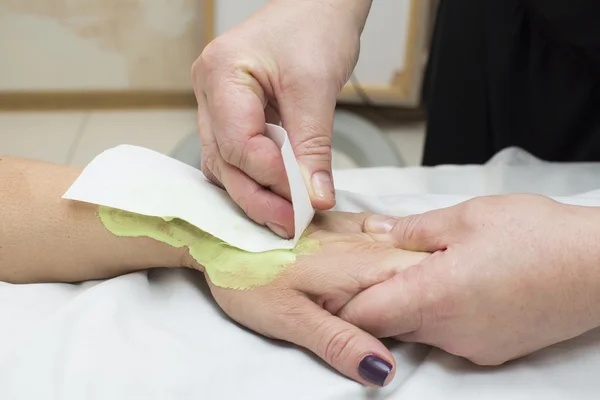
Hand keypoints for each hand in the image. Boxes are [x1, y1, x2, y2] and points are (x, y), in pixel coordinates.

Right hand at [192, 1, 366, 237]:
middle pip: (224, 161)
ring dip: (255, 193)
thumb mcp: (317, 87)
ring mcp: (217, 106)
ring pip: (225, 165)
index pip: (237, 143)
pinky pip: (236, 157)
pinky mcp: (233, 116)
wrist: (318, 7)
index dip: (270, 176)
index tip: (303, 201)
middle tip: (291, 224)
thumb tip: (315, 198)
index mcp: (220, 74)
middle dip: (259, 197)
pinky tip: (277, 196)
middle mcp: (209, 93)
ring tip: (287, 217)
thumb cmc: (314, 27)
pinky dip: (256, 179)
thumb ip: (313, 147)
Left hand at [194, 211, 427, 386]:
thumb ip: (341, 342)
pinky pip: (382, 235)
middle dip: (424, 295)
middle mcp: (366, 243)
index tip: (421, 334)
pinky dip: (391, 252)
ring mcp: (353, 230)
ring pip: (404, 251)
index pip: (424, 287)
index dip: (430, 313)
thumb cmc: (248, 277)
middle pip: (420, 268)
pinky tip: (382, 267)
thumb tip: (383, 369)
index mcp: (363, 266)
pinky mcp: (339, 226)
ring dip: (411, 276)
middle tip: (405, 323)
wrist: (218, 236)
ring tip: (396, 300)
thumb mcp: (292, 320)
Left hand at [339, 194, 599, 365]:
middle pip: (388, 324)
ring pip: (419, 329)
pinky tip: (458, 284)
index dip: (341, 303)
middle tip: (374, 269)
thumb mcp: (467, 217)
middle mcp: (449, 332)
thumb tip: (377, 231)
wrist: (599, 267)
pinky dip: (441, 313)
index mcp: (433, 297)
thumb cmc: (538, 236)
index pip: (364, 316)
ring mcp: (472, 346)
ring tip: (426, 269)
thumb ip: (413, 229)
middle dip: (376, 299)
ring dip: (411, 304)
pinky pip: (449, 335)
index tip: (329, 288)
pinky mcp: (492, 350)